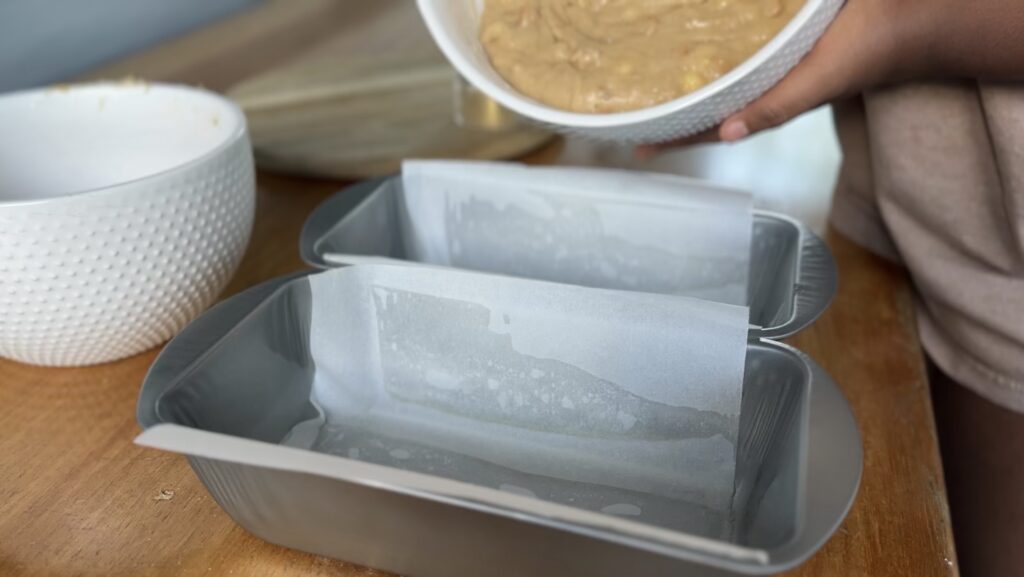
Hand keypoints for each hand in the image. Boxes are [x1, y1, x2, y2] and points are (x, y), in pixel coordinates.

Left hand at [641, 0, 1023, 150]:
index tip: (634, 145)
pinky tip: (695, 43)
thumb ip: (775, 108)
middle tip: (628, 112)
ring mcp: (768, 66)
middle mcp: (762, 87)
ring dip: (686, 84)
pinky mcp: (777, 43)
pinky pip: (735, 52)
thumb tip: (726, 133)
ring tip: (650, 84)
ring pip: (717, 81)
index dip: (673, 138)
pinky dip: (712, 54)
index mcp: (766, 103)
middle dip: (670, 113)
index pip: (708, 128)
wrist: (904, 18)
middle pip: (706, 107)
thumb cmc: (864, 52)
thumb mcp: (817, 82)